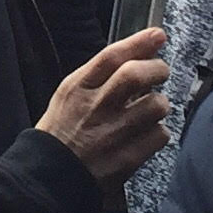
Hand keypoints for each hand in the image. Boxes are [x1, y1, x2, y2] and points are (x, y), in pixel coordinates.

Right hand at [36, 30, 172, 185]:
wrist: (51, 176)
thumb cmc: (62, 131)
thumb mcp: (69, 95)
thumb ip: (97, 76)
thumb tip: (133, 57)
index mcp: (78, 89)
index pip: (111, 57)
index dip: (139, 42)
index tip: (157, 35)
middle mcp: (95, 108)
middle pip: (135, 76)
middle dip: (156, 68)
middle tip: (161, 71)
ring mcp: (113, 134)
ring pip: (155, 106)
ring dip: (159, 104)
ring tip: (152, 108)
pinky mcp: (127, 158)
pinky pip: (160, 135)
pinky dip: (159, 132)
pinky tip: (148, 133)